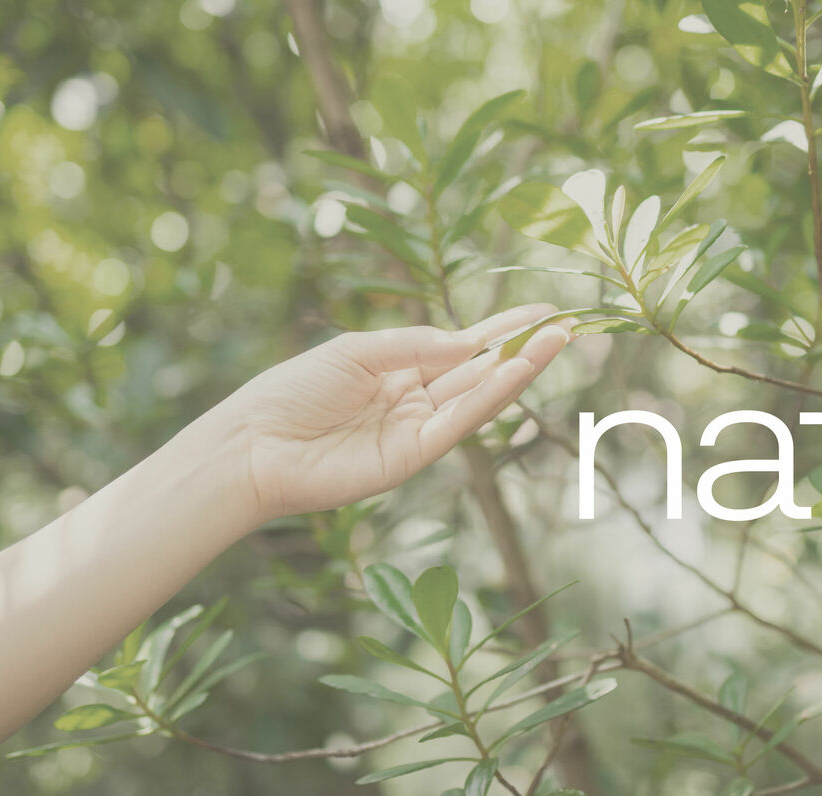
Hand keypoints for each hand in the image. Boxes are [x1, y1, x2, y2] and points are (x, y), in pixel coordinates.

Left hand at [221, 305, 569, 519]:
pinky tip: (516, 371)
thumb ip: (414, 345)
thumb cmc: (291, 392)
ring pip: (477, 395)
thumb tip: (470, 340)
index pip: (461, 347)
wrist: (254, 445)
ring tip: (557, 341)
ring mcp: (414, 430)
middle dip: (522, 347)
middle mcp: (412, 400)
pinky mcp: (411, 458)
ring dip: (519, 369)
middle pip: (478, 370)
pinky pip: (458, 422)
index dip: (502, 329)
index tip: (544, 311)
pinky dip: (490, 398)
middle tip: (568, 326)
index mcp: (395, 370)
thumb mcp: (356, 352)